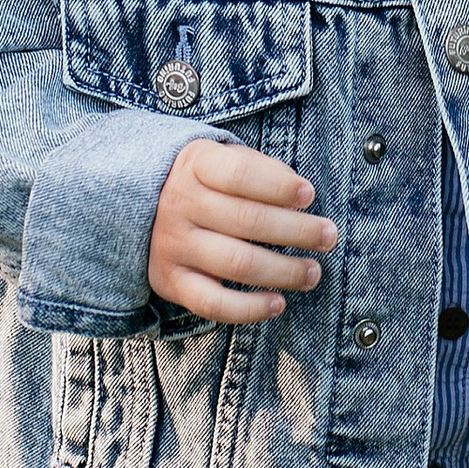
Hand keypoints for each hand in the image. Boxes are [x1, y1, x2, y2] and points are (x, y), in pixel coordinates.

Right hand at [148, 140, 337, 320]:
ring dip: (284, 271)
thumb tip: (301, 197)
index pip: (240, 172)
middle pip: (248, 221)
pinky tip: (278, 303)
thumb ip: (260, 169)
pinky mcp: (170, 281)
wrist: (140, 208)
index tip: (309, 195)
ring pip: (237, 263)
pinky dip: (249, 309)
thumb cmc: (204, 183)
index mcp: (195, 164)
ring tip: (313, 272)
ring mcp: (172, 244)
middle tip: (328, 236)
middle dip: (297, 231)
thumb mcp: (223, 158)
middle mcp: (179, 203)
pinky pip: (212, 303)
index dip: (279, 185)